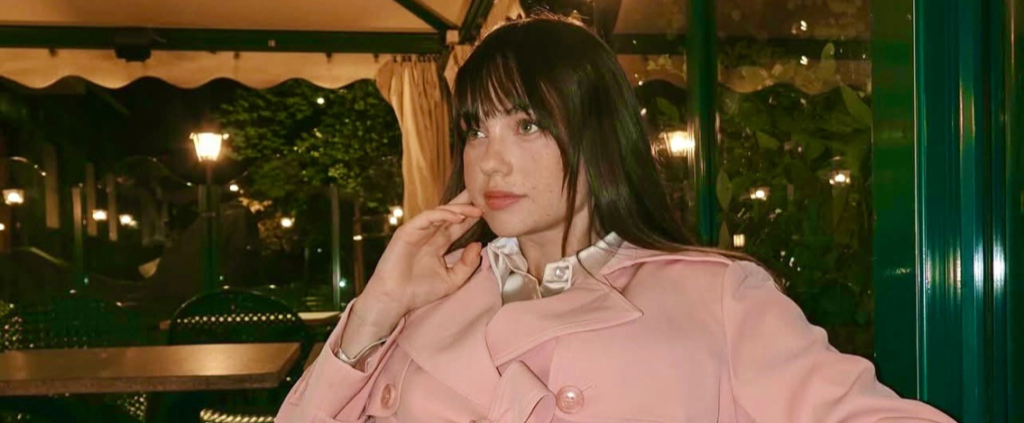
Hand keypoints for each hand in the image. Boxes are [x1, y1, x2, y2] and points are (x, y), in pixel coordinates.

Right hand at [359, 190, 483, 322]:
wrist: (394, 299)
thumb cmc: (419, 292)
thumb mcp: (452, 280)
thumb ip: (467, 265)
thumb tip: (478, 245)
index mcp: (439, 244)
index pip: (458, 226)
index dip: (472, 217)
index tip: (489, 211)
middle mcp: (429, 234)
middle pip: (450, 214)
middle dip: (466, 203)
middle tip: (483, 194)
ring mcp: (418, 231)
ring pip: (440, 213)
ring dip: (459, 209)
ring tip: (476, 209)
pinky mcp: (407, 231)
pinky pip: (427, 217)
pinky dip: (442, 215)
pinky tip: (457, 217)